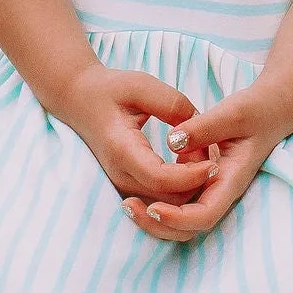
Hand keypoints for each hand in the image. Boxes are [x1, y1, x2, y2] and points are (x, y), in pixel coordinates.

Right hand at [53, 61, 213, 210]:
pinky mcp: (128, 188)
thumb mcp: (142, 86)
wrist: (79, 101)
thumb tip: (199, 130)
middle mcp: (120, 175)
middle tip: (211, 153)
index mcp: (122, 150)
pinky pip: (161, 200)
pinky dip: (180, 189)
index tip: (213, 160)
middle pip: (168, 200)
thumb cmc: (110, 91)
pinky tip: (188, 162)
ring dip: (190, 187)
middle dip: (196, 183)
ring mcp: (122, 185)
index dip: (191, 175)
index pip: (160, 178)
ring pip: (167, 206)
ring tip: (200, 155)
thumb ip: (172, 105)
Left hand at [122, 84, 292, 243]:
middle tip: (127, 207)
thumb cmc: (255, 111)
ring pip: (181, 219)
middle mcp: (219, 191)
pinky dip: (157, 201)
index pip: (205, 215)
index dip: (178, 218)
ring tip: (126, 203)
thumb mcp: (233, 112)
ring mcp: (210, 188)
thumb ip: (204, 127)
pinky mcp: (200, 180)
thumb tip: (173, 142)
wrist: (271, 109)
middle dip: (158, 225)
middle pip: (189, 228)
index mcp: (231, 180)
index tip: (152, 207)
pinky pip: (178, 201)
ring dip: (154, 218)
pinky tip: (136, 187)